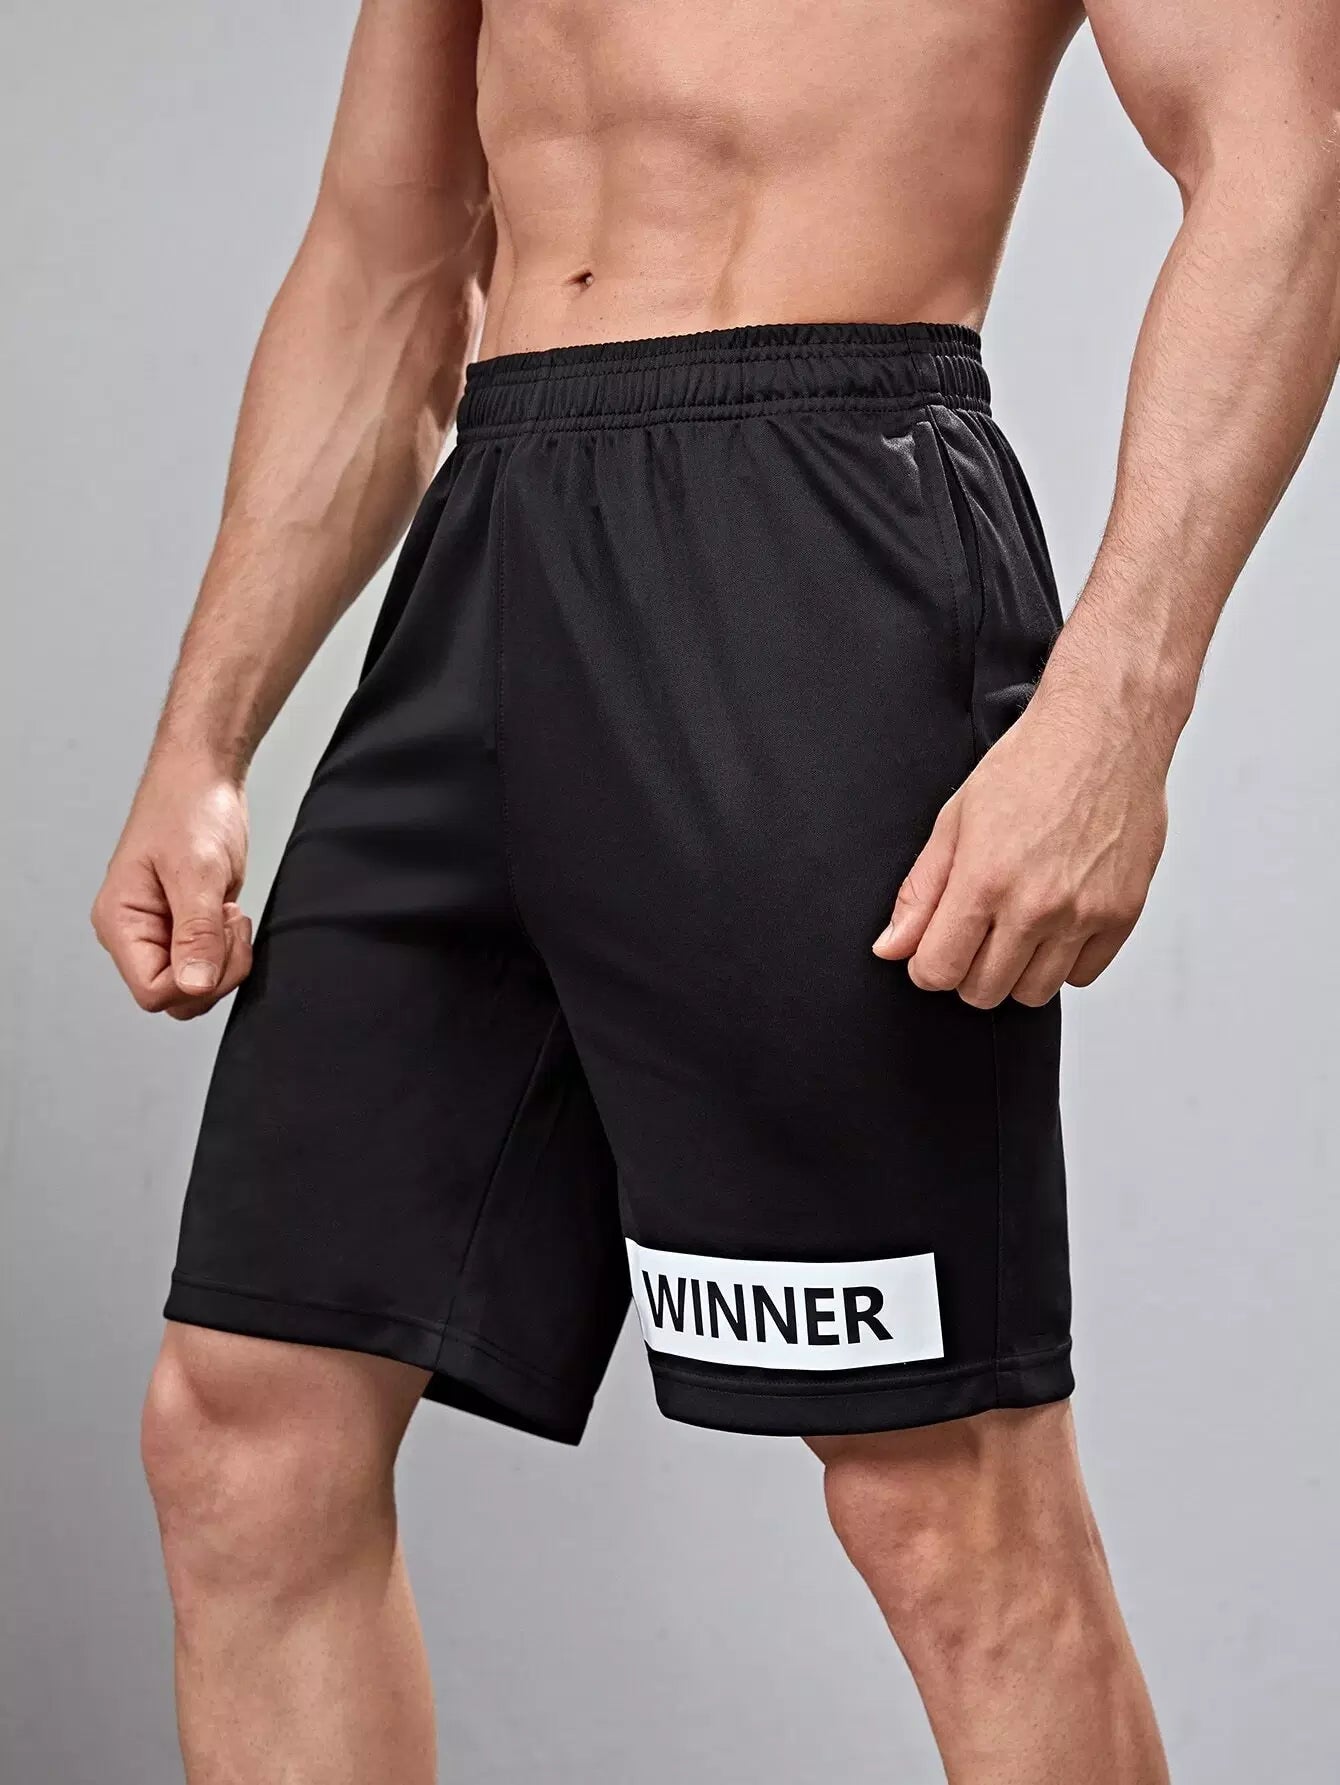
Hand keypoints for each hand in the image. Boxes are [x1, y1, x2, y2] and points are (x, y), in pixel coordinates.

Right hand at [92, 759, 252, 1019]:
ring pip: (195, 985)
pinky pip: (208, 964)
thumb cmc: (190, 808)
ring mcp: (160, 932)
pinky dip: (229, 950)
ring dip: (225, 960)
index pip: (152, 992)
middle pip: (176, 997)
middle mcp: (134, 934)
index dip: (196, 980)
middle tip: (229, 920)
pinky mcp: (185, 927)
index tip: (218, 932)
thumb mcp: (198, 872)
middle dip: (216, 972)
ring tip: (228, 912)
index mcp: (120, 923)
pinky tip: (229, 914)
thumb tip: (193, 986)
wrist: (203, 777)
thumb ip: (196, 933)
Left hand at [873, 691, 1168, 1007]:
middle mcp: (1036, 905)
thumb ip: (921, 891)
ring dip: (1016, 971)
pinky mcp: (1123, 914)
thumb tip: (892, 946)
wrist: (1105, 732)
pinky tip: (1056, 922)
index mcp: (985, 880)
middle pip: (984, 991)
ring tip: (1016, 927)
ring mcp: (1083, 914)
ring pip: (1033, 993)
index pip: (938, 970)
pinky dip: (1064, 960)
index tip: (933, 949)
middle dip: (968, 971)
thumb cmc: (1031, 764)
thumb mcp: (955, 820)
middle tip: (975, 933)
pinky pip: (1083, 975)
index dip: (926, 966)